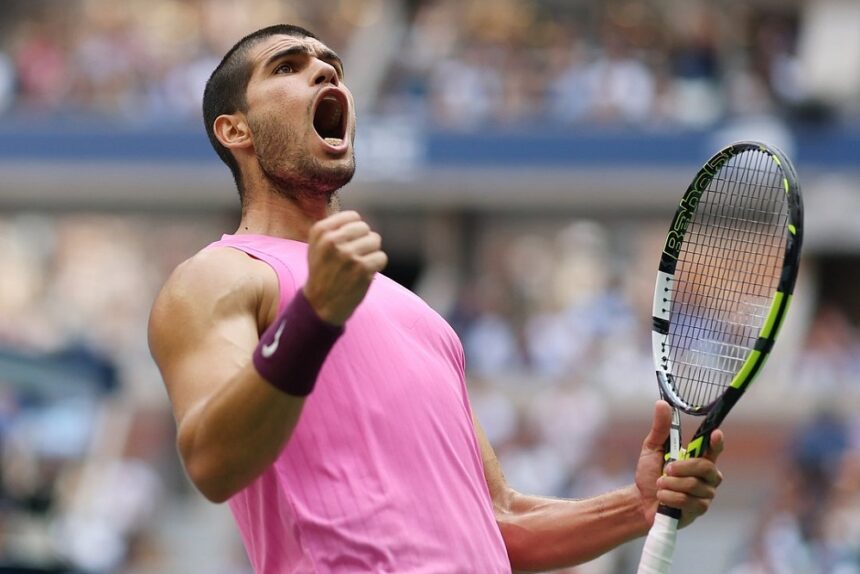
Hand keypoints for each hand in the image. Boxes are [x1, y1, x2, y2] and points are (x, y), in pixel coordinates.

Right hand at [304, 211, 387, 325]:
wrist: (320, 305)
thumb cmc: (322, 273)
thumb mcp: (317, 246)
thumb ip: (334, 228)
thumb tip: (358, 218)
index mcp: (320, 232)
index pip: (353, 217)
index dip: (355, 230)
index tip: (349, 243)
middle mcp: (332, 241)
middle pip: (365, 228)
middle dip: (364, 241)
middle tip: (354, 257)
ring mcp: (348, 255)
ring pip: (375, 241)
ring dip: (371, 253)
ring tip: (358, 265)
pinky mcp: (362, 269)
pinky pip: (381, 257)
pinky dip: (377, 266)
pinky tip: (365, 274)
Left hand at [635, 400, 724, 528]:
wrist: (641, 500)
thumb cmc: (650, 473)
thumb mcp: (652, 448)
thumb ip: (660, 428)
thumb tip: (662, 404)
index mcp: (698, 459)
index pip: (713, 449)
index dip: (717, 442)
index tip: (716, 433)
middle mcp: (707, 476)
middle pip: (705, 467)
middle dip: (682, 467)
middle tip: (665, 469)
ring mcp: (705, 494)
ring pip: (694, 485)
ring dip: (670, 484)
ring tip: (659, 485)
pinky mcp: (699, 510)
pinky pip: (688, 501)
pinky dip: (670, 497)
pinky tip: (663, 497)